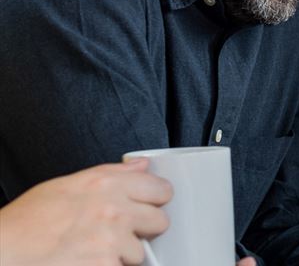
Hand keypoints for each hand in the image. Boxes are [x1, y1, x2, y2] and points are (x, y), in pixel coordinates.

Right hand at [0, 160, 171, 265]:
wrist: (4, 252)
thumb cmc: (25, 222)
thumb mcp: (65, 185)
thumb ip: (111, 173)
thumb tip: (142, 165)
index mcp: (105, 184)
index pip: (160, 188)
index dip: (154, 200)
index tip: (148, 206)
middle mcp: (113, 209)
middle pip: (160, 221)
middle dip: (143, 229)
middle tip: (118, 233)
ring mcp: (112, 241)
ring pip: (140, 251)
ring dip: (122, 254)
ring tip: (92, 250)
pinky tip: (86, 262)